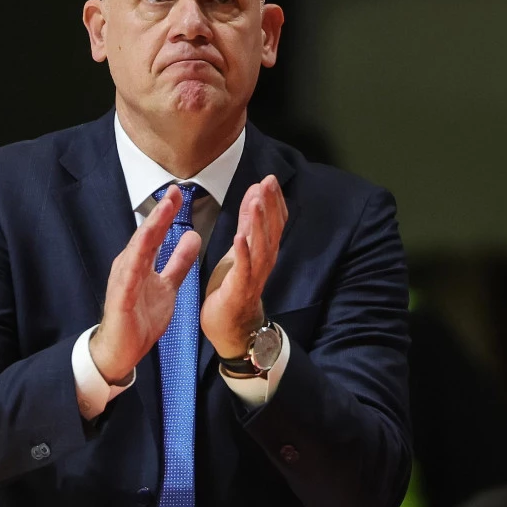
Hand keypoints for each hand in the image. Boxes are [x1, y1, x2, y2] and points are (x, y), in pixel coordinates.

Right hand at [90, 185, 201, 383]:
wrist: (121, 350)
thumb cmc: (140, 317)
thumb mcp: (168, 285)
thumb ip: (179, 262)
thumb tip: (193, 236)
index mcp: (141, 261)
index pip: (155, 232)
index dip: (167, 212)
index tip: (179, 192)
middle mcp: (130, 265)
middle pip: (146, 234)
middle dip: (159, 212)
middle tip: (174, 191)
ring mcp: (124, 280)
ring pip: (137, 250)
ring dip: (150, 229)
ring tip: (162, 211)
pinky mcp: (121, 299)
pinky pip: (130, 278)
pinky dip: (138, 261)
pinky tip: (145, 247)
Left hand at [201, 175, 287, 358]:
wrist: (230, 326)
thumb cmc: (234, 286)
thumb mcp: (240, 247)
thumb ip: (249, 222)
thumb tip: (256, 193)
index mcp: (264, 250)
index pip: (275, 221)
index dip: (274, 200)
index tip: (269, 179)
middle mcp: (265, 260)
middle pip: (272, 229)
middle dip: (270, 205)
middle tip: (268, 182)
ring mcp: (255, 274)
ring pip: (261, 245)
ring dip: (259, 223)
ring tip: (256, 202)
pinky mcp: (241, 287)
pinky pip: (244, 268)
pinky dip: (243, 252)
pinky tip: (240, 237)